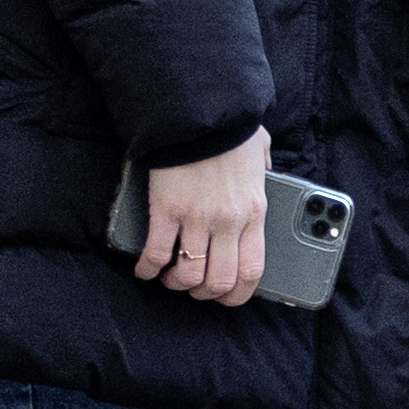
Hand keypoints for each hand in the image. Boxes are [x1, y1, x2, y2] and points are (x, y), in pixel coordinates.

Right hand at [138, 130, 271, 304]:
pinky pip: (156, 253)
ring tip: (169, 278)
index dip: (238, 293)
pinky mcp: (166, 210)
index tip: (226, 296)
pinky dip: (148, 268)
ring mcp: (197, 219)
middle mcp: (229, 222)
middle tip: (194, 288)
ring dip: (176, 283)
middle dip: (204, 293)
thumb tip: (264, 170)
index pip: (253, 270)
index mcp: (255, 212)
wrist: (199, 112)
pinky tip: (144, 269)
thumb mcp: (261, 151)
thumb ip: (265, 168)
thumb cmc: (230, 128)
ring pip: (189, 274)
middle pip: (220, 280)